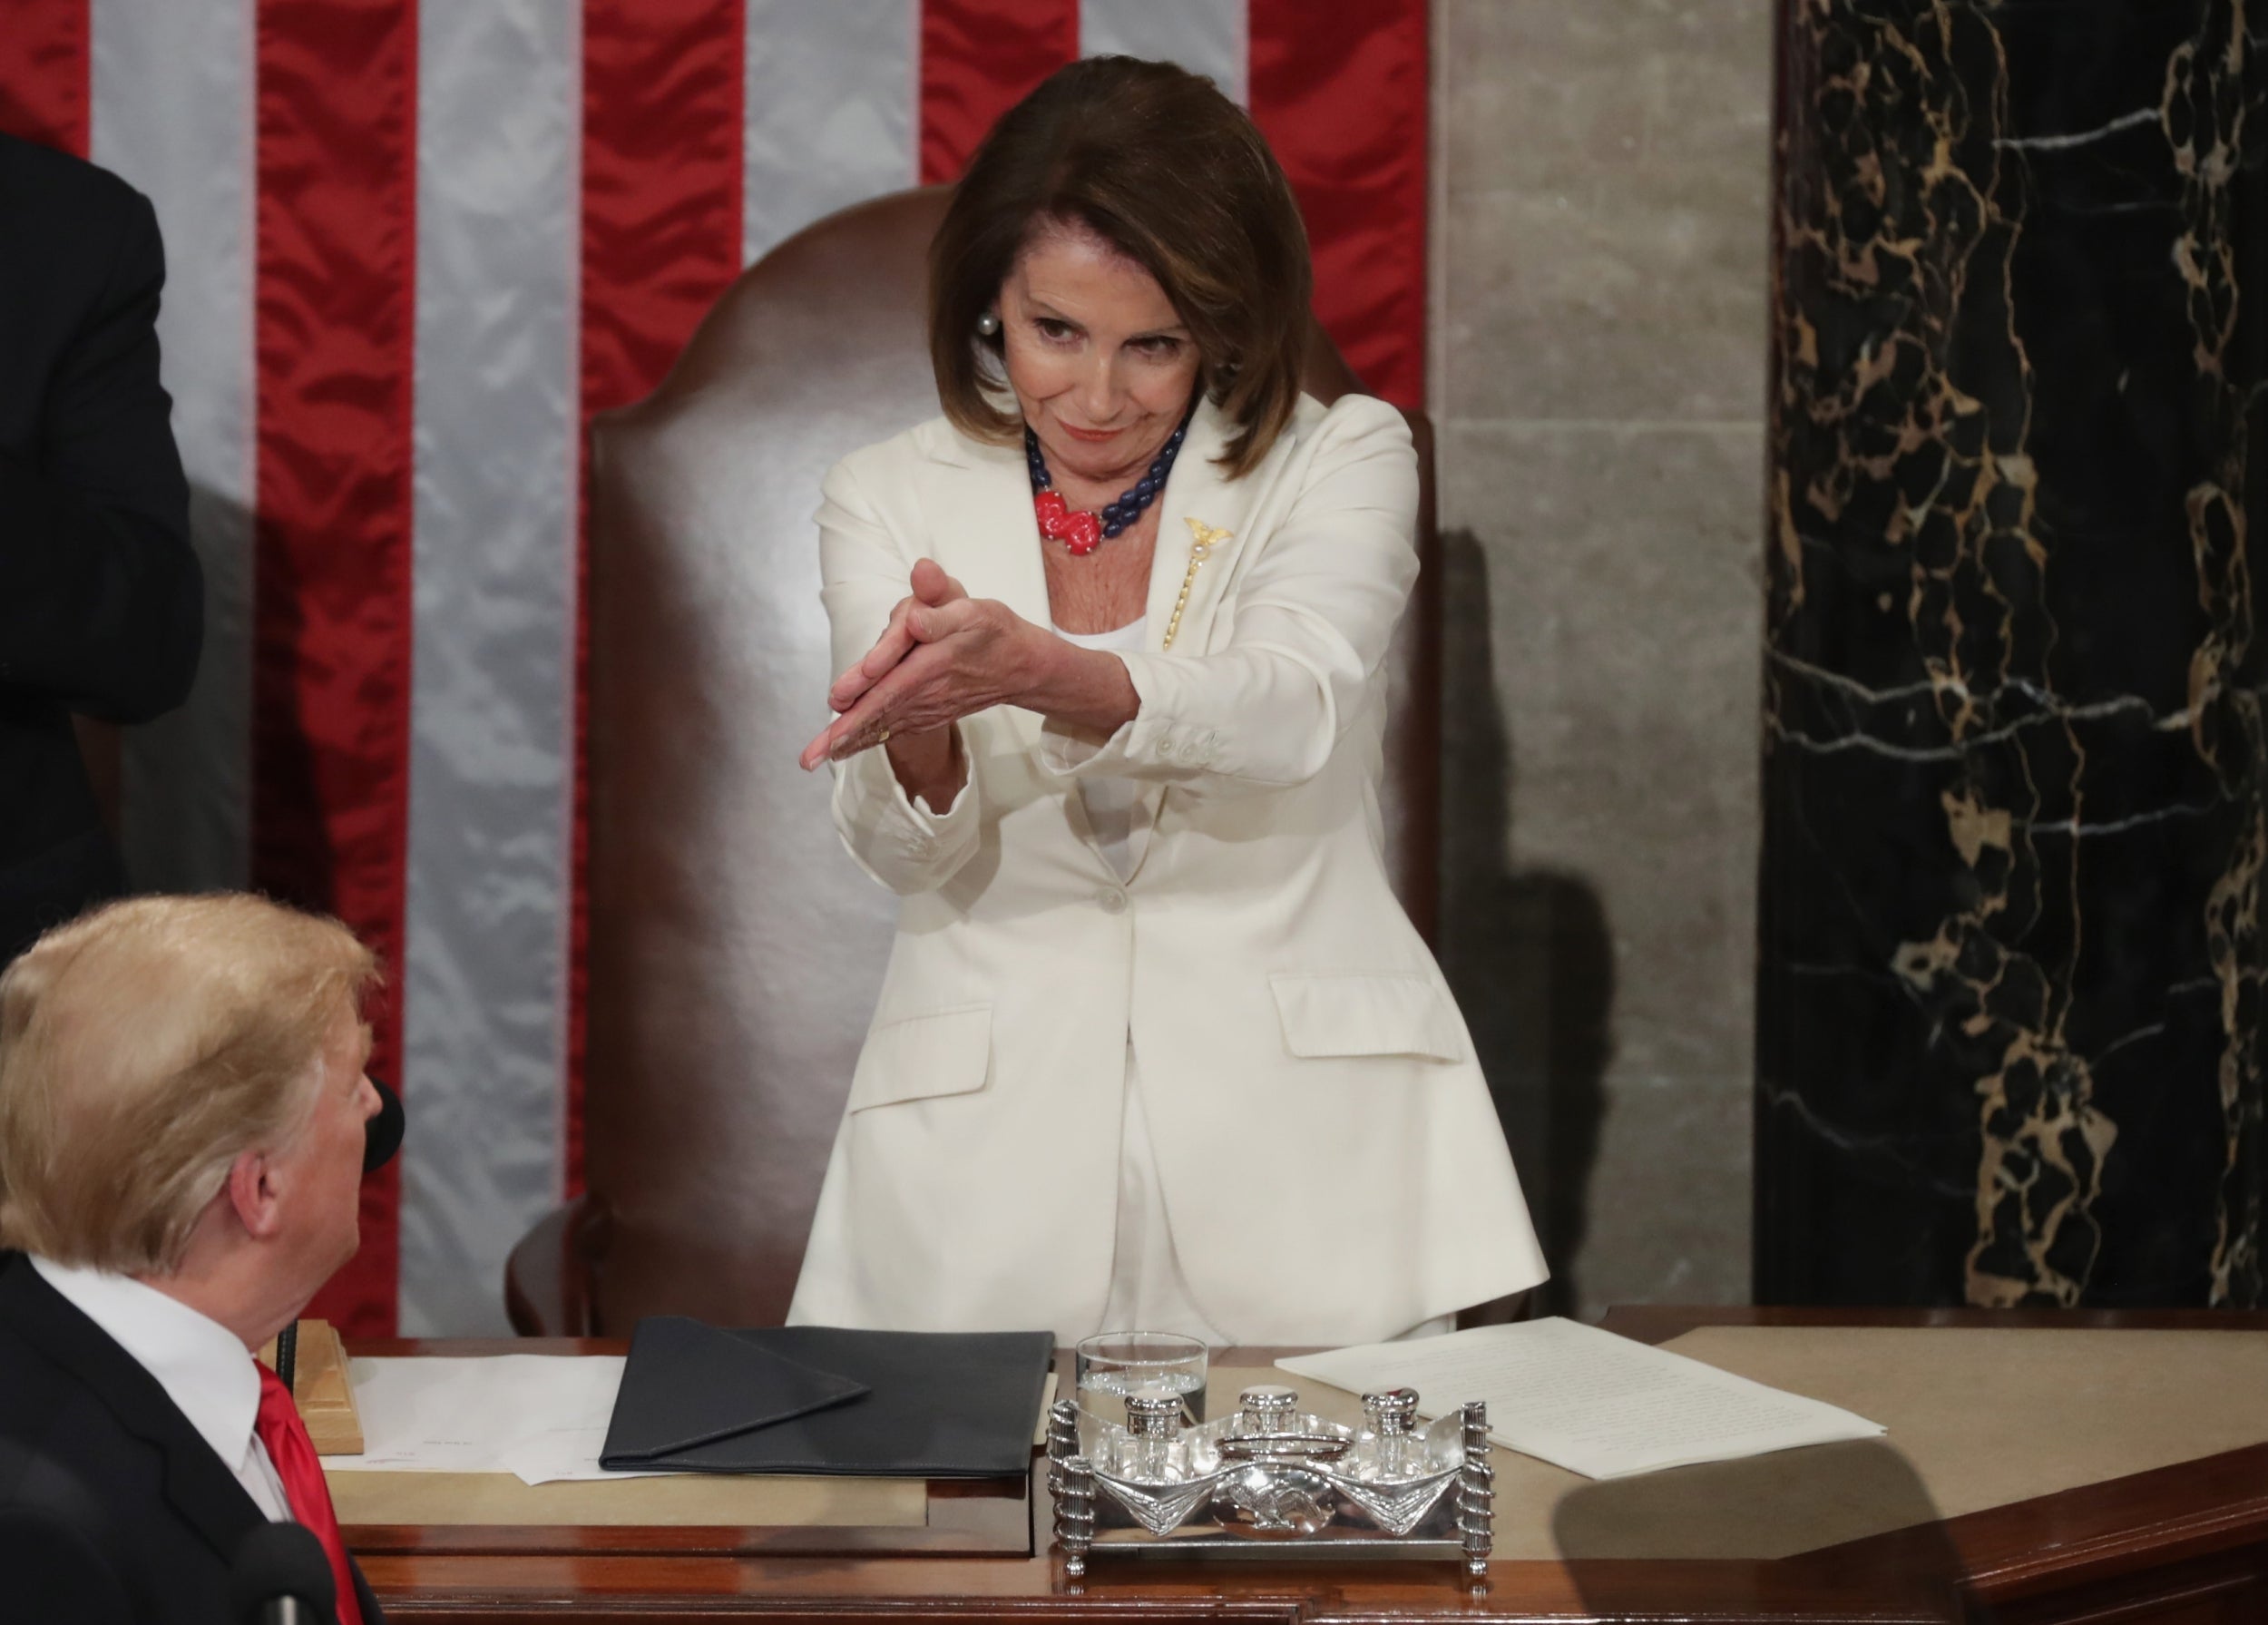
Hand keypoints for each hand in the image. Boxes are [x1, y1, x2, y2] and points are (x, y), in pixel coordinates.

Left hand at [799, 560, 1032, 769]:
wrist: (1022, 665)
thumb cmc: (993, 630)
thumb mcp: (974, 608)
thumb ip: (941, 603)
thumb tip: (915, 615)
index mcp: (932, 663)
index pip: (891, 679)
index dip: (862, 690)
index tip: (835, 703)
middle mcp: (926, 691)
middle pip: (878, 711)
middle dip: (844, 732)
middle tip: (811, 756)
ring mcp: (927, 707)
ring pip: (883, 725)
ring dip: (850, 741)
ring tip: (816, 757)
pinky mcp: (928, 714)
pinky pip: (894, 729)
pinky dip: (869, 740)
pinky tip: (845, 750)